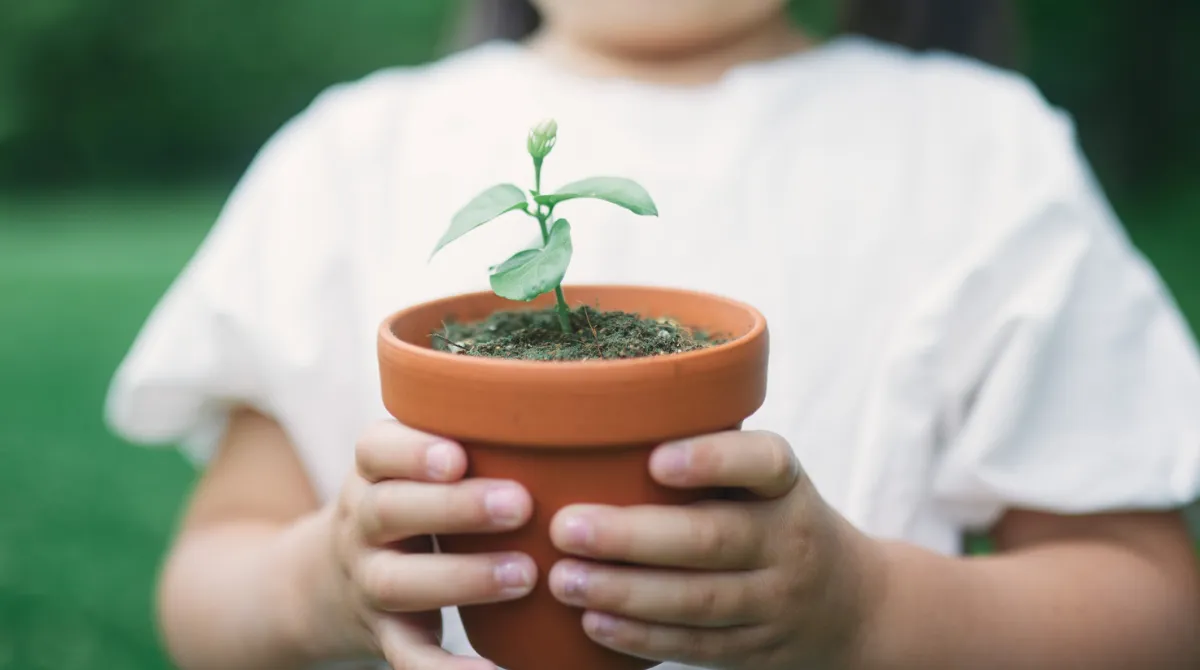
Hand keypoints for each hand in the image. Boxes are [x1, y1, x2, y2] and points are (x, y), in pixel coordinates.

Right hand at [323, 421, 536, 669]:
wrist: (330, 581)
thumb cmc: (411, 502)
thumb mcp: (413, 465)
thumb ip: (470, 437)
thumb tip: (568, 409)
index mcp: (373, 472)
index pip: (376, 449)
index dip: (412, 451)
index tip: (458, 456)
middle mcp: (362, 523)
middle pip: (389, 510)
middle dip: (454, 508)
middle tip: (520, 505)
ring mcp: (368, 581)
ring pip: (398, 582)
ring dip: (462, 579)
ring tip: (526, 575)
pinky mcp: (385, 634)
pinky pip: (408, 656)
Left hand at [546, 431, 883, 669]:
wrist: (852, 605)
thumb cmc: (774, 520)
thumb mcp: (765, 482)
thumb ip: (707, 457)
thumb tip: (597, 427)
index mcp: (786, 486)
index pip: (764, 463)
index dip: (713, 459)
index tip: (655, 460)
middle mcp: (789, 541)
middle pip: (715, 538)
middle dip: (634, 536)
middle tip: (567, 526)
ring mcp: (776, 600)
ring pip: (699, 598)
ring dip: (625, 591)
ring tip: (564, 578)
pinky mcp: (756, 648)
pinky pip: (696, 645)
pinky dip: (641, 636)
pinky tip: (593, 621)